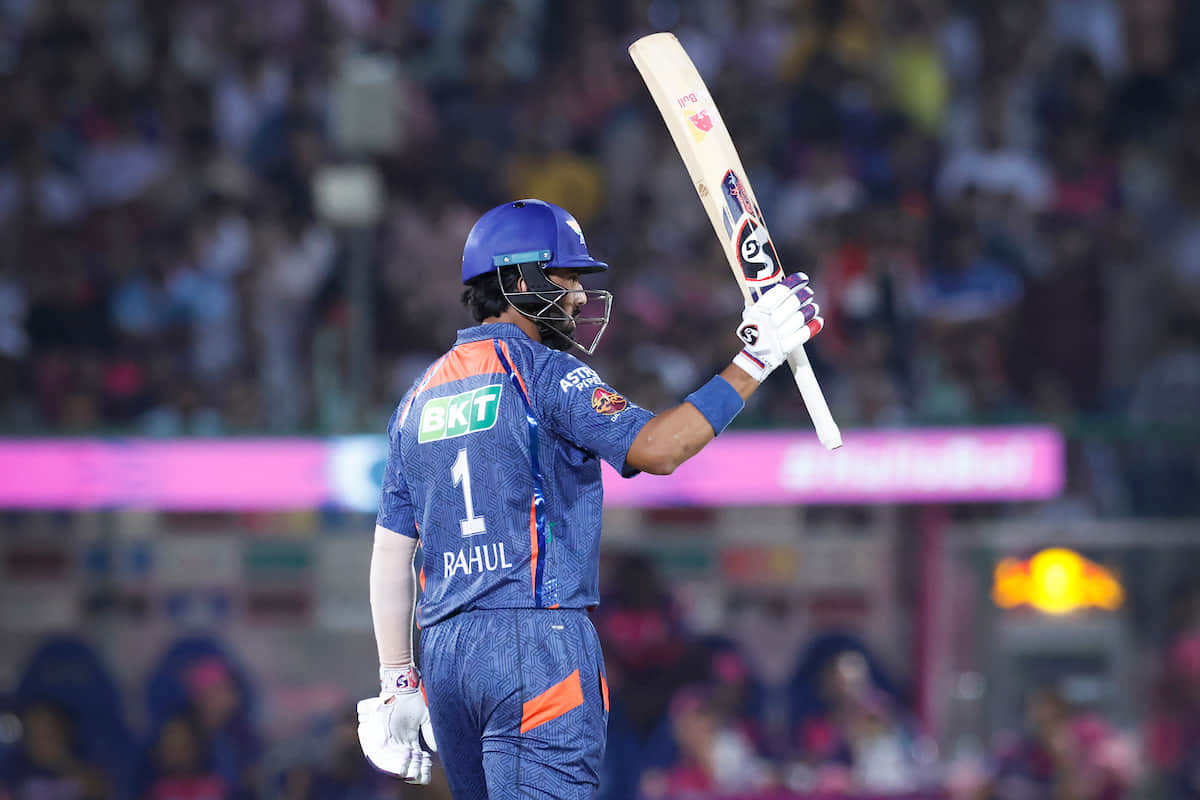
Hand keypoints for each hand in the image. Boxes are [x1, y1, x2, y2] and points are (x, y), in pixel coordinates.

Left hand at [358, 665, 437, 783]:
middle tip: (418, 774)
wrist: (400, 689)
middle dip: (413, 771)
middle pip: (406, 763)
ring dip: (402, 768)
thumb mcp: (426, 717)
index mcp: (410, 739)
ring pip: (395, 761)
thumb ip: (431, 733)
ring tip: (409, 773)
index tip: (428, 769)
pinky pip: (383, 754)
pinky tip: (401, 766)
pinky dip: (391, 761)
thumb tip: (436, 749)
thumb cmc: (413, 701)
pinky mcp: (382, 736)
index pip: (416, 759)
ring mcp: (390, 739)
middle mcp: (399, 741)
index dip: (422, 767)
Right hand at [733, 273, 822, 381]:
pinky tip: (818, 320)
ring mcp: (778, 335)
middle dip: (804, 296)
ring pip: (800, 317)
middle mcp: (769, 321)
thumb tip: (778, 282)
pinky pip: (804, 334)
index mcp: (759, 310)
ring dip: (810, 310)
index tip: (803, 278)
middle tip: (809, 293)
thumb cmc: (756, 329)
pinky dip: (813, 326)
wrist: (755, 356)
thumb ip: (764, 298)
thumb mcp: (752, 312)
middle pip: (792, 303)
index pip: (780, 291)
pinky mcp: (786, 347)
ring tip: (814, 307)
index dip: (794, 283)